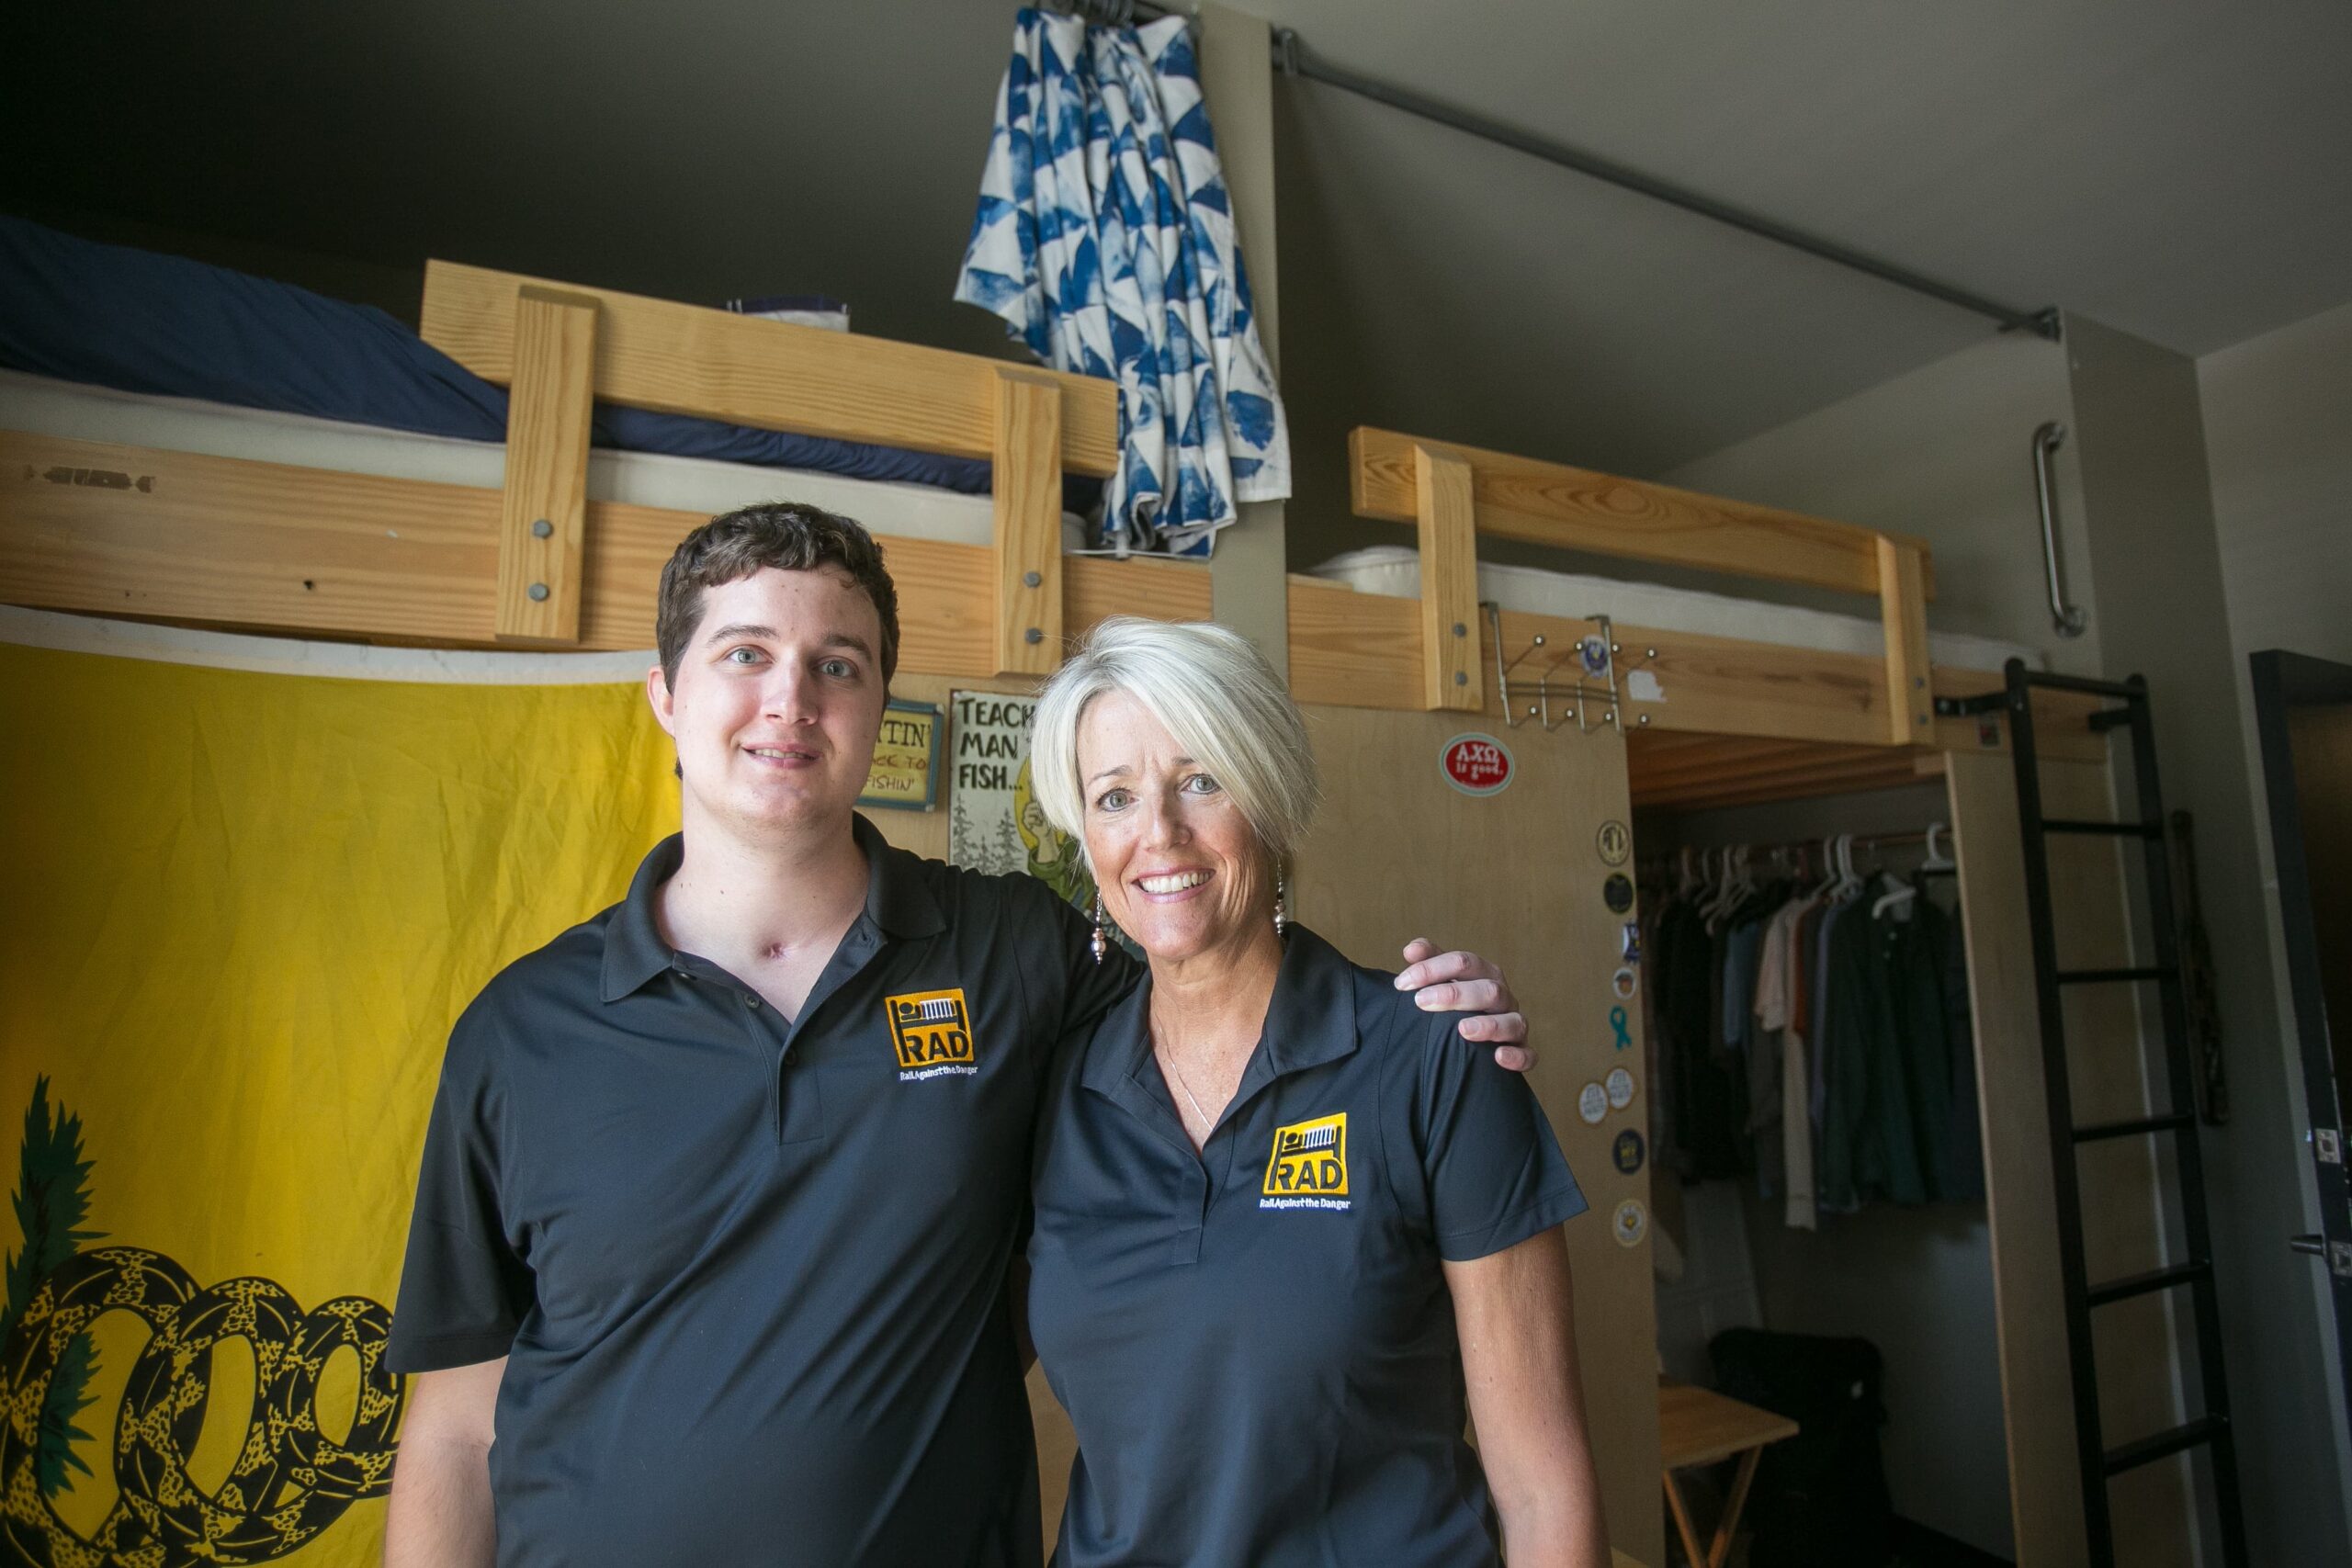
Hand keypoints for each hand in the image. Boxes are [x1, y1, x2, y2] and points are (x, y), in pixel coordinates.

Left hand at [1396, 938, 1531, 1072]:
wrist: (1471, 1038)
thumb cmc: (1454, 1004)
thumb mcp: (1439, 980)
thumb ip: (1428, 962)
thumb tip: (1411, 950)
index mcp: (1483, 974)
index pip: (1464, 962)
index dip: (1432, 969)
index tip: (1402, 983)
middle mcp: (1502, 997)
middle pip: (1489, 989)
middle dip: (1455, 994)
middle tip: (1421, 1002)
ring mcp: (1514, 1024)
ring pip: (1512, 1021)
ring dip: (1489, 1025)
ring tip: (1462, 1029)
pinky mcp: (1521, 1052)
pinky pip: (1527, 1055)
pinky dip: (1516, 1056)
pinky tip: (1497, 1057)